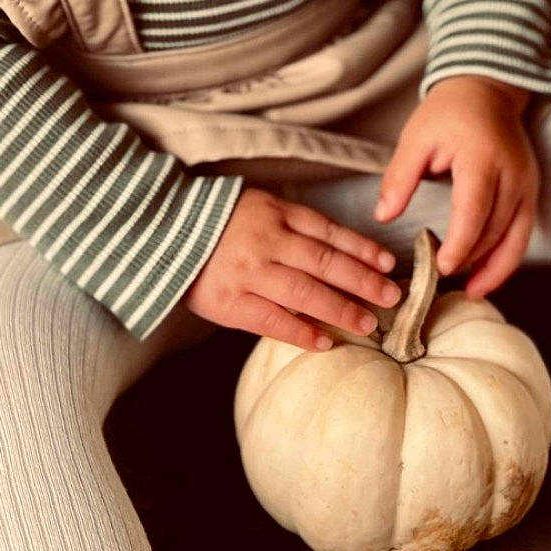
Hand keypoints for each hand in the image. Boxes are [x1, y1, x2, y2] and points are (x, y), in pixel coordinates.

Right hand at [183, 185, 402, 352]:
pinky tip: (325, 343)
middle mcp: (266, 240)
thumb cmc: (215, 222)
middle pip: (325, 262)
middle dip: (362, 281)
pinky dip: (301, 332)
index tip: (388, 263)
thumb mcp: (256, 207)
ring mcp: (248, 272)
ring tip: (368, 325)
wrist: (159, 232)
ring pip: (305, 293)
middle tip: (391, 296)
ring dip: (341, 310)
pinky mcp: (229, 302)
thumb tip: (341, 253)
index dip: (362, 248)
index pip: (329, 231)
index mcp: (275, 212)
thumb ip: (292, 225)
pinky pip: (272, 320)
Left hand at [372, 77, 538, 298]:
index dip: (461, 243)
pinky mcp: (531, 192)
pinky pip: (523, 233)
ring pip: (516, 238)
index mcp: (483, 158)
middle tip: (440, 282)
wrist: (487, 90)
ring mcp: (527, 185)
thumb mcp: (416, 138)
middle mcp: (513, 174)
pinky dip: (507, 258)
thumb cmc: (448, 113)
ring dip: (495, 269)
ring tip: (470, 292)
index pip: (475, 209)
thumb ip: (399, 178)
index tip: (441, 268)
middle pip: (496, 229)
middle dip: (472, 260)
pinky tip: (486, 275)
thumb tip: (383, 217)